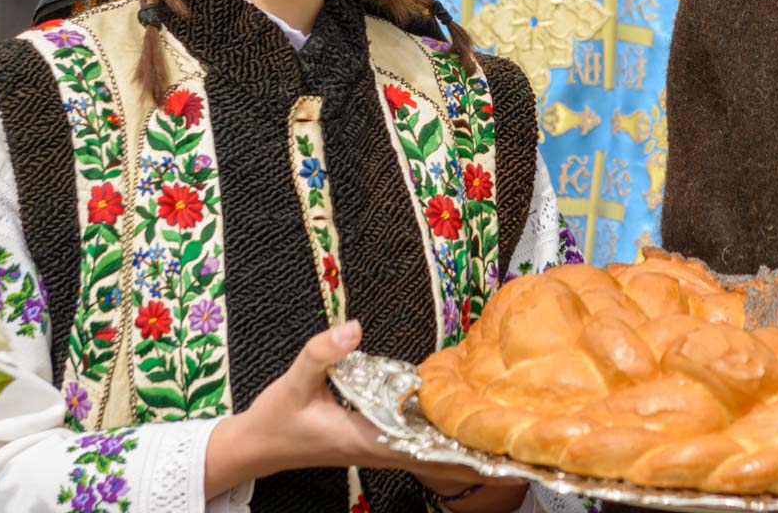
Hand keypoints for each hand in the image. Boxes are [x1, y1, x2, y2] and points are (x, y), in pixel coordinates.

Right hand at [204, 320, 527, 507]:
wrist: (256, 445)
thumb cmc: (275, 419)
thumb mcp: (293, 382)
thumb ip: (322, 353)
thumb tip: (354, 326)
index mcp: (368, 439)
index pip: (426, 448)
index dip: (464, 448)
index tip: (499, 445)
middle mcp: (380, 447)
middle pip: (439, 452)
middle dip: (477, 445)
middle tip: (521, 434)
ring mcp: (379, 445)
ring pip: (431, 446)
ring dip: (462, 437)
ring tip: (505, 425)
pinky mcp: (375, 437)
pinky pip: (416, 436)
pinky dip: (440, 429)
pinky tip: (461, 414)